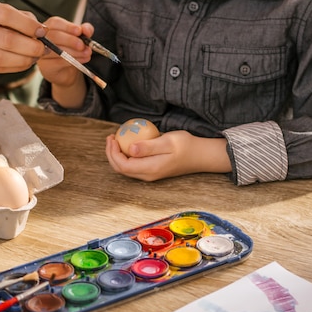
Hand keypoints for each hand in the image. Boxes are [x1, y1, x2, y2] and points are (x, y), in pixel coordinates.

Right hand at [0, 0, 47, 75]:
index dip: (27, 24)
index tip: (42, 31)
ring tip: (33, 58)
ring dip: (23, 60)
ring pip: (0, 57)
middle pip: (5, 39)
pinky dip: (13, 67)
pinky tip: (22, 64)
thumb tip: (38, 27)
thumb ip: (10, 17)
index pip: (5, 14)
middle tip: (41, 49)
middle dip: (29, 46)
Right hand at [37, 17, 93, 86]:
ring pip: (56, 50)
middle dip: (71, 40)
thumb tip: (86, 30)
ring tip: (86, 53)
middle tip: (83, 45)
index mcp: (50, 27)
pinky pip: (58, 62)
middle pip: (54, 36)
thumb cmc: (71, 51)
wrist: (67, 71)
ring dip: (74, 52)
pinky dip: (72, 61)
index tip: (79, 31)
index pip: (55, 23)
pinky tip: (82, 60)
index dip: (68, 26)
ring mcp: (42, 53)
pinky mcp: (45, 66)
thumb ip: (85, 30)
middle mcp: (43, 39)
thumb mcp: (80, 38)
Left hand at [105, 131, 230, 181]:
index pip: (122, 165)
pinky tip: (128, 143)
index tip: (113, 137)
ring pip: (126, 168)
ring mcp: (150, 174)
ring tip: (116, 139)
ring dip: (117, 155)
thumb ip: (148, 146)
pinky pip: (133, 165)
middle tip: (111, 136)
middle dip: (111, 154)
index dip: (113, 152)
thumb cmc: (186, 146)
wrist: (201, 155)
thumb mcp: (168, 142)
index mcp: (150, 169)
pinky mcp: (153, 170)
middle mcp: (148, 175)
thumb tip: (130, 149)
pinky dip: (126, 155)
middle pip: (121, 169)